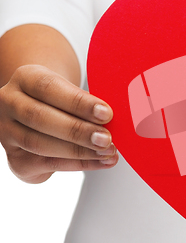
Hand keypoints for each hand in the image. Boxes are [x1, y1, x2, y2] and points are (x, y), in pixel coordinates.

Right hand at [0, 65, 117, 182]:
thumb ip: (88, 103)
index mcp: (26, 78)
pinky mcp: (16, 159)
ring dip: (80, 151)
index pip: (49, 88)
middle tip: (107, 138)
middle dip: (78, 131)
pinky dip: (80, 164)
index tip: (107, 113)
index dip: (79, 102)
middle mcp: (10, 103)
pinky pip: (49, 164)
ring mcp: (7, 132)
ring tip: (108, 152)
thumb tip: (117, 120)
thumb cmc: (62, 99)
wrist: (41, 112)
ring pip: (41, 144)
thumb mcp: (71, 91)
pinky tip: (101, 161)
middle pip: (40, 118)